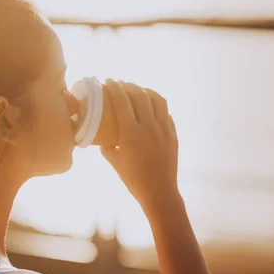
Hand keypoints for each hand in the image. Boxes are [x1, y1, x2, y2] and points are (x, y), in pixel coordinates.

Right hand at [100, 79, 178, 208]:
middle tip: (121, 84)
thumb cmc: (133, 179)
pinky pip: (166, 113)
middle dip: (129, 85)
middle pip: (140, 95)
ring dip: (146, 91)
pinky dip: (157, 105)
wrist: (159, 192)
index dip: (114, 88)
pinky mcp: (173, 134)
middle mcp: (149, 127)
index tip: (108, 81)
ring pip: (157, 100)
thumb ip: (107, 145)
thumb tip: (101, 134)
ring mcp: (164, 129)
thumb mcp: (114, 161)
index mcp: (131, 133)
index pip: (122, 102)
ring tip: (138, 90)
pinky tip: (151, 107)